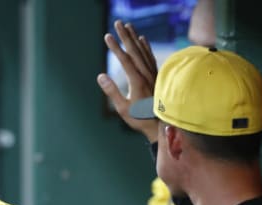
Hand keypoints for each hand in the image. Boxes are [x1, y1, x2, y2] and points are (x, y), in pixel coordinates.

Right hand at [98, 20, 158, 141]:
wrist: (161, 124)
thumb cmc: (139, 118)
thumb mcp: (122, 108)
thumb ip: (112, 91)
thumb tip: (101, 76)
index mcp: (137, 81)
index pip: (124, 59)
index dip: (115, 47)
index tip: (107, 36)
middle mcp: (146, 74)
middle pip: (134, 50)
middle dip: (125, 36)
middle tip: (118, 23)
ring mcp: (152, 74)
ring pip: (143, 51)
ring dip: (135, 38)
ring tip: (128, 26)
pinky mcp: (156, 76)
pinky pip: (150, 57)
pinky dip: (146, 47)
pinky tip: (142, 39)